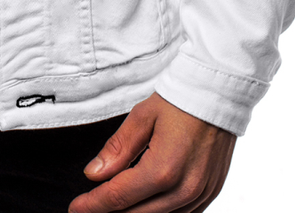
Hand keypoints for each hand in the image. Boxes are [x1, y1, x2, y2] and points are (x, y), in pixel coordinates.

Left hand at [68, 92, 236, 212]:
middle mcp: (183, 189)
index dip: (93, 206)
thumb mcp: (142, 117)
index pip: (118, 197)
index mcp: (162, 169)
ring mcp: (199, 194)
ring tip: (113, 205)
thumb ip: (117, 149)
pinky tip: (144, 202)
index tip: (76, 209)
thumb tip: (93, 174)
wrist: (218, 94)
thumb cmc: (179, 101)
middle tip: (90, 207)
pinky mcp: (210, 193)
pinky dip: (158, 211)